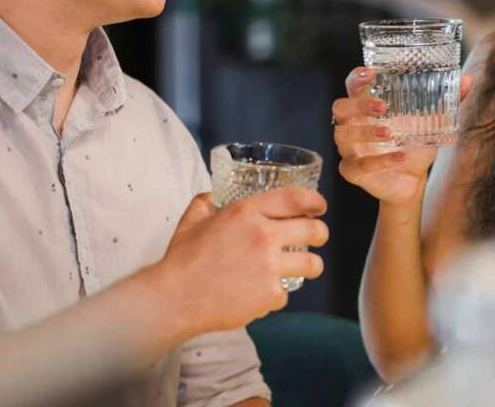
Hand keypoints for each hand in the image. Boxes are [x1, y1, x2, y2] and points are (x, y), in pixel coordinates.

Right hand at [155, 189, 327, 336]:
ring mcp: (269, 266)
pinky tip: (261, 294)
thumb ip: (205, 203)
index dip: (314, 201)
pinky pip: (285, 293)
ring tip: (304, 268)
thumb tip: (212, 196)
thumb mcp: (192, 221)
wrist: (175, 298)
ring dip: (311, 266)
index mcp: (246, 212)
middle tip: (317, 237)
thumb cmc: (182, 260)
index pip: (295, 198)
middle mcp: (263, 236)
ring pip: (312, 264)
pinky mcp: (269, 294)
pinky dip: (275, 295)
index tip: (319, 206)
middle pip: (314, 230)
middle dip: (320, 233)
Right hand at [332, 67, 471, 206]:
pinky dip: (380, 162)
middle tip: (382, 107)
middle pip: (340, 108)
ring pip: (342, 136)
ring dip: (365, 132)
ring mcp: (350, 149)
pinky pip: (358, 166)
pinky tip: (400, 157)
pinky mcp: (352, 172)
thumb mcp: (431, 122)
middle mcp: (353, 125)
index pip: (352, 86)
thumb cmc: (414, 143)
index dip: (357, 78)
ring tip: (389, 133)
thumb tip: (468, 80)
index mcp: (366, 107)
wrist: (412, 180)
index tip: (370, 72)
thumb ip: (447, 101)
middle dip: (357, 105)